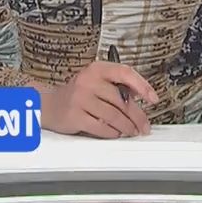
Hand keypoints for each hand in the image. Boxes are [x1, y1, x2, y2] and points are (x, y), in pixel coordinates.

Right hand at [39, 61, 158, 137]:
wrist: (49, 104)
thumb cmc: (77, 93)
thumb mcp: (96, 81)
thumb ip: (117, 85)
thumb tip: (141, 95)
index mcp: (97, 69)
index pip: (125, 73)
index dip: (142, 86)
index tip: (152, 98)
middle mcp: (88, 81)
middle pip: (122, 100)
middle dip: (137, 116)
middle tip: (144, 126)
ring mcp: (80, 98)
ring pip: (114, 116)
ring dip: (126, 127)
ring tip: (131, 131)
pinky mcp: (75, 116)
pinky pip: (101, 127)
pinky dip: (112, 133)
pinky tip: (115, 133)